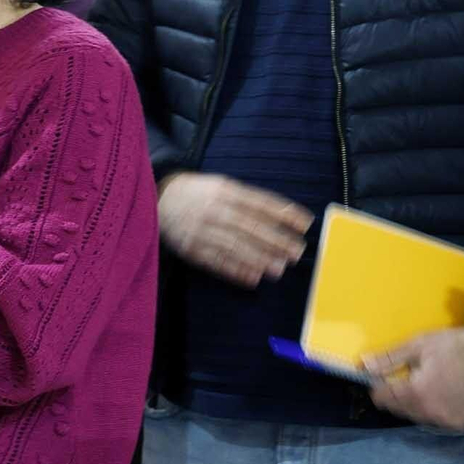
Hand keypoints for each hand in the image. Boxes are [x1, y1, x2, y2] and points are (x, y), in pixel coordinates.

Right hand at [157, 171, 313, 287]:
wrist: (158, 196)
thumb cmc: (199, 192)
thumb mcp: (222, 186)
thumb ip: (249, 200)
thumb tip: (283, 216)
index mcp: (225, 190)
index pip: (260, 203)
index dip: (284, 213)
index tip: (306, 224)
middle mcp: (214, 209)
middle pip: (250, 226)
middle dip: (276, 240)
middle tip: (297, 252)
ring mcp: (201, 229)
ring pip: (234, 246)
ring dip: (259, 258)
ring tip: (280, 269)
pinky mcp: (190, 248)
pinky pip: (216, 261)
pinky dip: (235, 270)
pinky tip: (253, 278)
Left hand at [364, 326, 463, 429]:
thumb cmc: (456, 346)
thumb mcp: (418, 345)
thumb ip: (390, 359)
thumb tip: (364, 365)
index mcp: (417, 394)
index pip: (384, 399)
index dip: (377, 388)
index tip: (379, 378)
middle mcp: (432, 413)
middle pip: (400, 410)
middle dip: (395, 396)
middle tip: (401, 379)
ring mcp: (449, 422)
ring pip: (418, 417)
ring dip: (413, 404)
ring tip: (421, 385)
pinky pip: (438, 420)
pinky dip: (433, 410)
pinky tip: (437, 395)